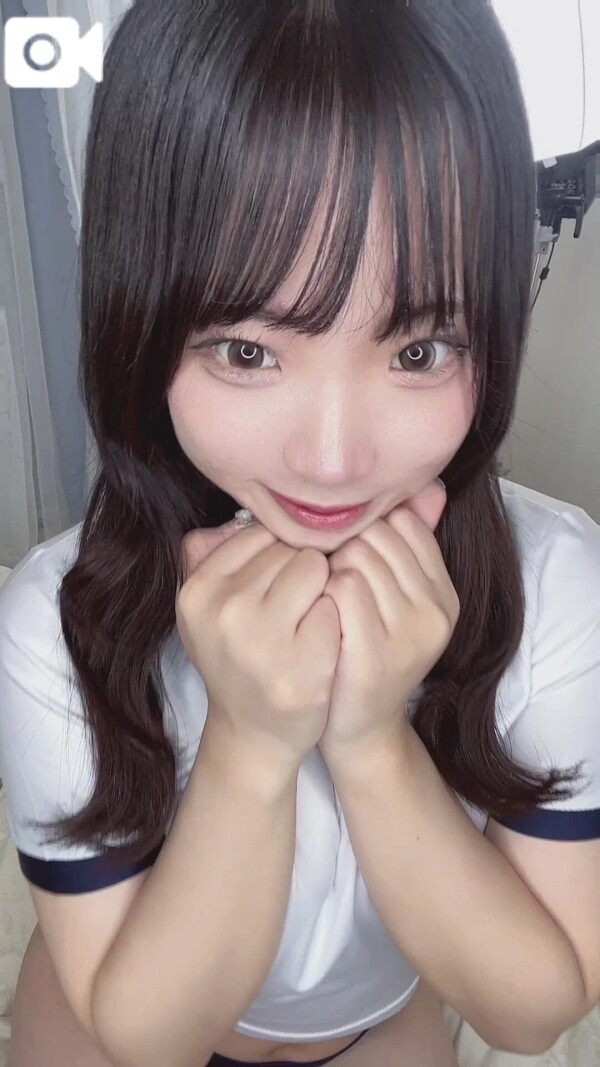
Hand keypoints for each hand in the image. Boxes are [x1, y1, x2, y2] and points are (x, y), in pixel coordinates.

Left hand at [317, 479, 459, 764]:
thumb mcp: (394, 600)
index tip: (343, 559)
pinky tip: (314, 615)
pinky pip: (341, 590)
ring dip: (327, 572)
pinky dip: (320, 595)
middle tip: (325, 581)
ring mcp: (410, 635)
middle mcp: (437, 611)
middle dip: (341, 550)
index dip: (364, 533)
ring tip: (320, 600)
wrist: (356, 729)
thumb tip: (428, 484)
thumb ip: (409, 545)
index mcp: (444, 594)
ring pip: (356, 558)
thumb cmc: (363, 653)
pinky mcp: (377, 653)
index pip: (403, 523)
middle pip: (376, 536)